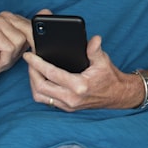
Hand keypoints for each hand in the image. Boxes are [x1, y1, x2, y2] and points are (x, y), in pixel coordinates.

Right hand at [0, 11, 34, 79]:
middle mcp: (5, 15)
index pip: (33, 27)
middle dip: (20, 49)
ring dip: (12, 54)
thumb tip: (47, 11)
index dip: (30, 42)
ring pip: (19, 41)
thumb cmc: (1, 56)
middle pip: (27, 33)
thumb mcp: (22, 44)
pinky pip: (9, 47)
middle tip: (7, 53)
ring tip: (1, 54)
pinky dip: (5, 57)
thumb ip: (33, 28)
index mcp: (14, 17)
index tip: (22, 49)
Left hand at [24, 35, 143, 110]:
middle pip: (40, 87)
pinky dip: (40, 89)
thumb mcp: (103, 60)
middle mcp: (71, 99)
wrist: (117, 95)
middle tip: (29, 61)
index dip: (37, 63)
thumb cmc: (109, 76)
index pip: (51, 74)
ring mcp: (68, 105)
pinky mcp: (67, 108)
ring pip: (40, 96)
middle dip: (31, 73)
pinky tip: (40, 78)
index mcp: (79, 86)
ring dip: (33, 83)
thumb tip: (94, 39)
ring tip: (33, 69)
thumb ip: (95, 50)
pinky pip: (46, 100)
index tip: (29, 55)